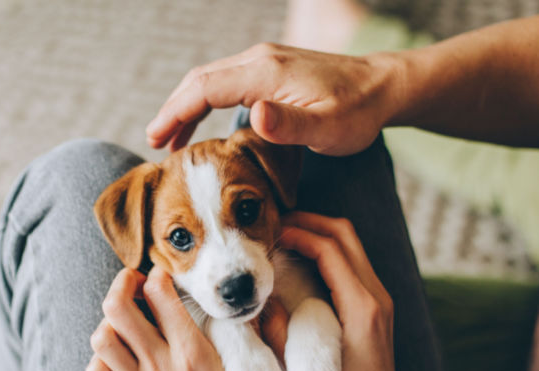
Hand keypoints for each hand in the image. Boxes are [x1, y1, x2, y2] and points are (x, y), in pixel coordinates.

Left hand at [86, 267, 260, 370]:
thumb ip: (247, 337)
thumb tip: (252, 306)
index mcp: (193, 354)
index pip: (162, 295)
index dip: (158, 274)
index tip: (163, 274)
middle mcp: (161, 366)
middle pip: (119, 308)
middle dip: (121, 284)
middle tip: (132, 282)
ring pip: (102, 338)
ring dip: (109, 322)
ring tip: (124, 320)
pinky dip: (102, 358)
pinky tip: (118, 355)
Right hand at [146, 43, 398, 155]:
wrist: (383, 87)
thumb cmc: (358, 112)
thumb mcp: (328, 127)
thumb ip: (289, 123)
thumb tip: (252, 115)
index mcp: (266, 73)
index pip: (205, 88)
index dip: (176, 113)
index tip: (156, 139)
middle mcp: (260, 60)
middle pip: (200, 80)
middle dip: (173, 109)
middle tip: (155, 143)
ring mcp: (265, 62)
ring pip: (211, 79)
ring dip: (187, 106)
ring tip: (171, 138)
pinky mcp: (271, 70)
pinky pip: (227, 83)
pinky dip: (206, 102)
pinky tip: (205, 123)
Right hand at [279, 212, 467, 370]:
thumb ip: (279, 333)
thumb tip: (260, 300)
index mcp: (362, 307)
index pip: (331, 249)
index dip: (299, 233)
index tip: (271, 232)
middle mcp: (376, 296)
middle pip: (345, 234)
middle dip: (310, 221)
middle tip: (276, 223)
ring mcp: (379, 299)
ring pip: (350, 244)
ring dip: (318, 233)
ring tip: (284, 235)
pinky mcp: (375, 305)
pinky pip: (351, 262)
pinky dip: (326, 250)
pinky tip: (300, 259)